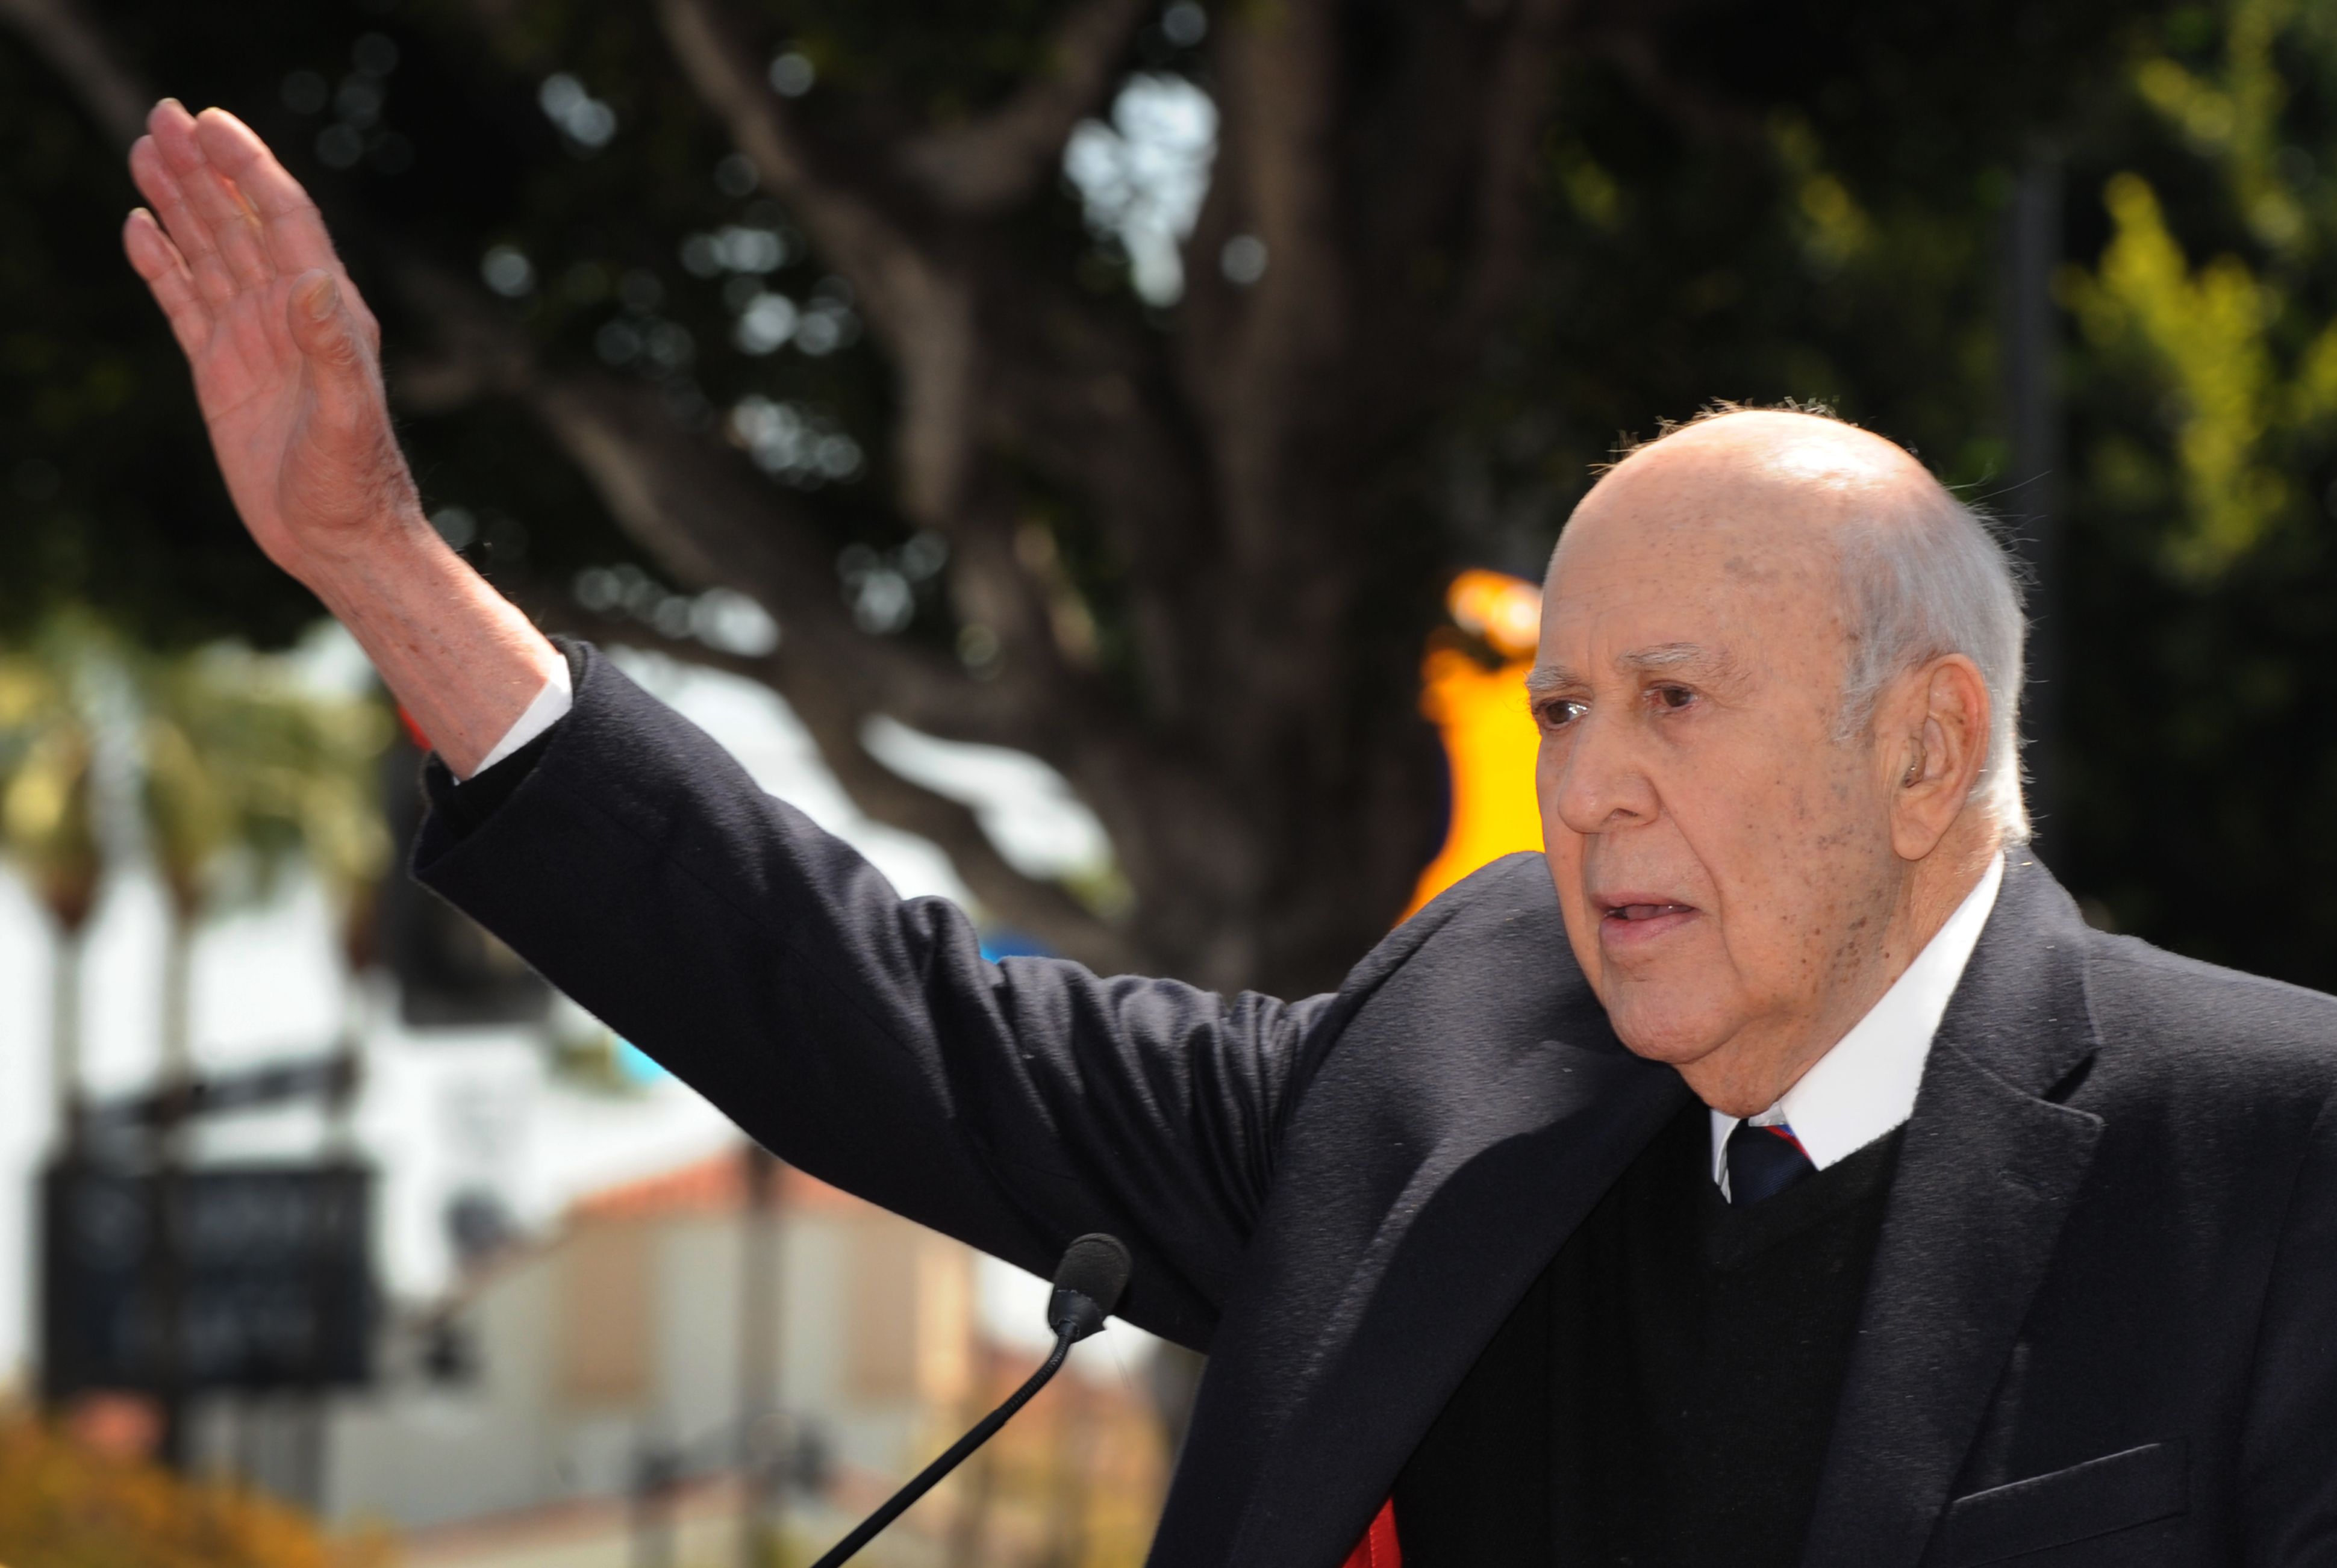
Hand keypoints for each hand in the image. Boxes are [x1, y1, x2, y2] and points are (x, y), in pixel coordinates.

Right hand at [120, 100, 561, 775]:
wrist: (342, 541)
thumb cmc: (356, 487)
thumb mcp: (349, 420)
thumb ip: (334, 350)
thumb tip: (317, 279)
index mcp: (326, 312)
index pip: (284, 220)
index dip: (249, 168)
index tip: (210, 123)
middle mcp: (290, 315)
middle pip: (239, 223)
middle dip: (203, 170)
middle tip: (162, 115)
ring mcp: (253, 340)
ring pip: (208, 253)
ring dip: (178, 203)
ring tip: (143, 149)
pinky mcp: (221, 371)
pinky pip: (185, 303)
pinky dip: (162, 265)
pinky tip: (139, 228)